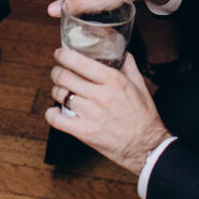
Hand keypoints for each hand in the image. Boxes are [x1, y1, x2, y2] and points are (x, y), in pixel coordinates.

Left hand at [46, 49, 172, 174]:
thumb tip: (122, 52)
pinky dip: (51, 114)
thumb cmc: (143, 116)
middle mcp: (100, 95)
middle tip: (58, 72)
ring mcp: (91, 114)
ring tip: (61, 91)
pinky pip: (57, 120)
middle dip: (57, 72)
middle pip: (65, 76)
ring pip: (60, 95)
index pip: (80, 62)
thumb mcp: (140, 86)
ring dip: (57, 91)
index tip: (59, 53)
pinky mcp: (84, 132)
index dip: (64, 55)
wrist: (146, 146)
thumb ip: (129, 67)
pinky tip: (55, 111)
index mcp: (113, 81)